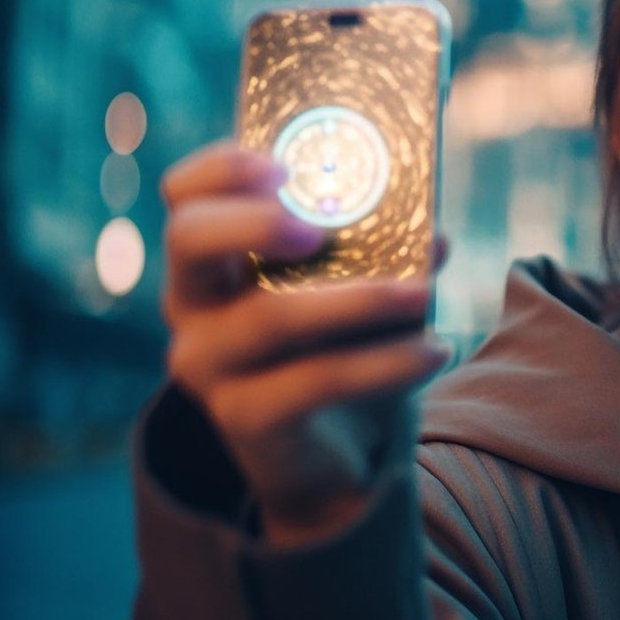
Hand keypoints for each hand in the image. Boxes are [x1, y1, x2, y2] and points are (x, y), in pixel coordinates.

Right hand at [159, 139, 452, 545]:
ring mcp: (208, 364)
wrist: (341, 454)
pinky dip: (385, 363)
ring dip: (360, 299)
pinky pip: (315, 380)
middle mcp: (191, 304)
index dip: (222, 169)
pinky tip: (434, 352)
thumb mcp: (359, 291)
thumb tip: (435, 234)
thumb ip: (385, 254)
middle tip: (322, 227)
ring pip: (271, 316)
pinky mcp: (242, 417)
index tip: (283, 165)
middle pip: (190, 240)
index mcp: (212, 258)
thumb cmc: (345, 348)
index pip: (185, 196)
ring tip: (426, 294)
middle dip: (256, 221)